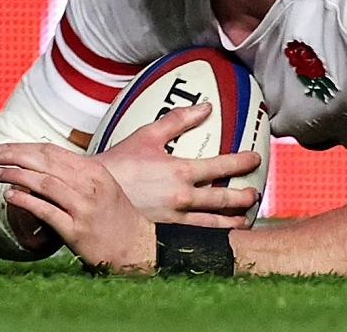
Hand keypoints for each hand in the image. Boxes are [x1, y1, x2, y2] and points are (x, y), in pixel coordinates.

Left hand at [0, 143, 156, 273]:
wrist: (136, 248)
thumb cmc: (116, 218)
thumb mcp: (102, 187)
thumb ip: (75, 176)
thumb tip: (40, 168)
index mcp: (95, 172)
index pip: (53, 152)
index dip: (25, 148)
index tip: (6, 148)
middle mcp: (90, 186)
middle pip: (46, 163)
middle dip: (16, 156)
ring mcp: (84, 208)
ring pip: (44, 184)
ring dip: (17, 176)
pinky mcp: (76, 231)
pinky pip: (46, 212)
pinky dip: (26, 202)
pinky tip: (11, 197)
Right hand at [92, 103, 261, 227]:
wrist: (91, 194)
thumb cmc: (118, 163)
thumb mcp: (147, 136)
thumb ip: (178, 120)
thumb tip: (205, 107)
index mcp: (180, 172)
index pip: (222, 166)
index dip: (242, 162)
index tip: (254, 159)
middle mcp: (181, 198)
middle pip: (222, 199)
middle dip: (242, 197)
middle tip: (253, 194)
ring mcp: (173, 220)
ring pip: (212, 224)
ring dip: (231, 222)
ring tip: (244, 222)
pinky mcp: (162, 234)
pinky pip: (192, 237)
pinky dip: (208, 238)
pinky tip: (215, 240)